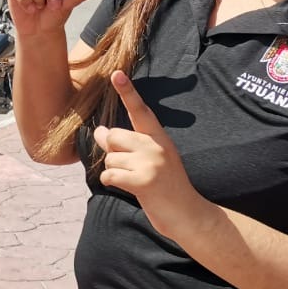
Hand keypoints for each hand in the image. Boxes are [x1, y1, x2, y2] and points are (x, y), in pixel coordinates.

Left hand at [94, 71, 211, 241]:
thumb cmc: (164, 188)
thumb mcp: (149, 161)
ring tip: (135, 181)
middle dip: (112, 153)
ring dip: (115, 172)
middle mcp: (156, 146)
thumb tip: (99, 130)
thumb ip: (126, 145)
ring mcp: (151, 162)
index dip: (128, 92)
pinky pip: (110, 175)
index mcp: (159, 138)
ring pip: (109, 159)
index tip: (116, 73)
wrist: (188, 214)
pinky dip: (112, 183)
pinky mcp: (144, 180)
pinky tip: (129, 188)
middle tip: (129, 168)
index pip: (140, 111)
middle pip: (113, 137)